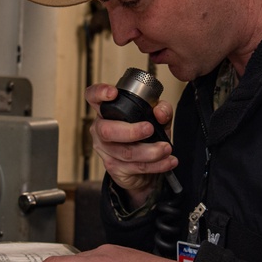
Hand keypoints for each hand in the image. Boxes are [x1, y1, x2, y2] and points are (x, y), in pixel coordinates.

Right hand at [87, 82, 177, 206]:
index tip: (113, 93)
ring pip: (125, 152)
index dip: (99, 93)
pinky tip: (168, 161)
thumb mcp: (156, 119)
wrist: (143, 168)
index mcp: (108, 111)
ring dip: (150, 151)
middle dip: (131, 131)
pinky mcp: (114, 167)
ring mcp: (105, 150)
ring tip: (166, 148)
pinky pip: (135, 166)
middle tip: (150, 129)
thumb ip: (162, 110)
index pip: (93, 97)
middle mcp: (101, 129)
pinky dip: (156, 165)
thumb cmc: (146, 137)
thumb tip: (159, 112)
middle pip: (106, 130)